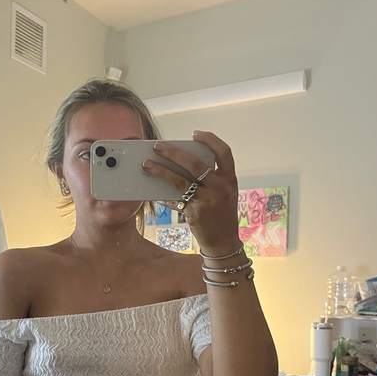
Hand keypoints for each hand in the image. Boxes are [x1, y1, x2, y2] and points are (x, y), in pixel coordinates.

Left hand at [142, 130, 240, 255]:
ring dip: (161, 171)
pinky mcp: (195, 213)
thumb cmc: (221, 214)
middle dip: (173, 153)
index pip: (224, 153)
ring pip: (179, 181)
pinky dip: (163, 196)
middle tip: (158, 147)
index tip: (195, 134)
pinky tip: (152, 192)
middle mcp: (220, 188)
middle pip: (195, 164)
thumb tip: (181, 164)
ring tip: (147, 165)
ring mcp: (207, 201)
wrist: (223, 241)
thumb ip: (209, 179)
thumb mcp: (223, 193)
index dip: (210, 140)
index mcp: (229, 179)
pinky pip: (174, 200)